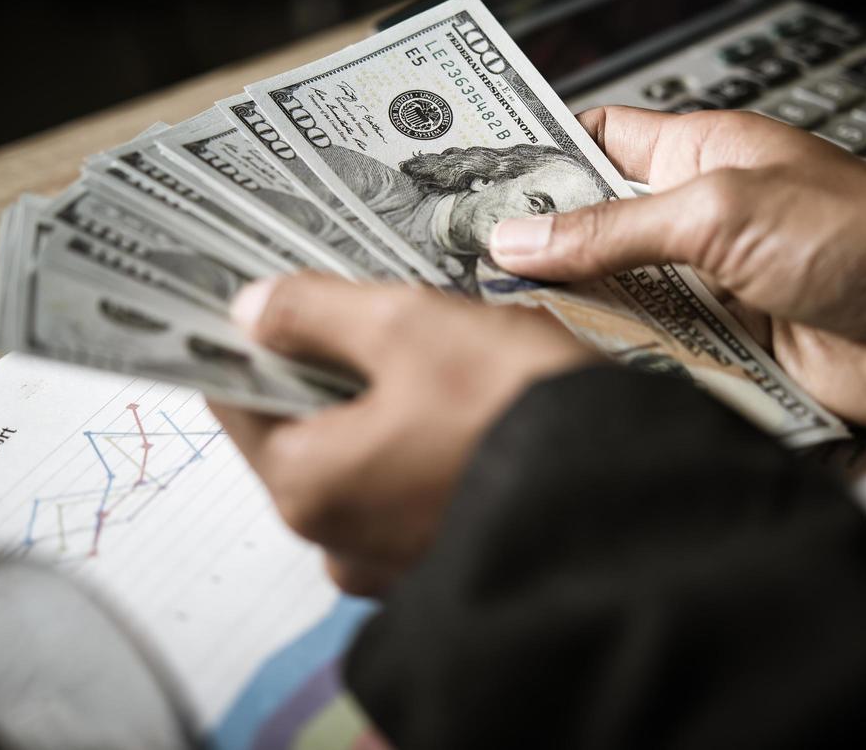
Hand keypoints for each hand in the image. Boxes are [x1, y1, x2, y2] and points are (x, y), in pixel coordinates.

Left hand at [209, 273, 596, 595]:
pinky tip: (479, 412)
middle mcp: (336, 540)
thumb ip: (317, 312)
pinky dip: (428, 450)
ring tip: (451, 360)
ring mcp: (392, 562)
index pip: (237, 398)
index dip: (252, 339)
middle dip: (336, 368)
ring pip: (364, 458)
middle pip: (304, 428)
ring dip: (390, 407)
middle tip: (388, 318)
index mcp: (306, 483)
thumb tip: (253, 309)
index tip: (275, 301)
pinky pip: (413, 492)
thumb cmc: (514, 412)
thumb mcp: (408, 327)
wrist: (628, 501)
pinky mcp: (446, 564)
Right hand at [489, 107, 865, 431]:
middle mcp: (698, 219)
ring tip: (511, 331)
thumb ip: (616, 229)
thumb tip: (520, 237)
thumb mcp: (723, 212)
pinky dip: (629, 368)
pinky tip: (585, 376)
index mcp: (697, 154)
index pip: (594, 143)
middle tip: (468, 274)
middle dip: (543, 256)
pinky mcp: (730, 353)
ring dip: (583, 319)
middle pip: (594, 235)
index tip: (468, 184)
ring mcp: (712, 289)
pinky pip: (658, 359)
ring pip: (618, 303)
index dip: (534, 159)